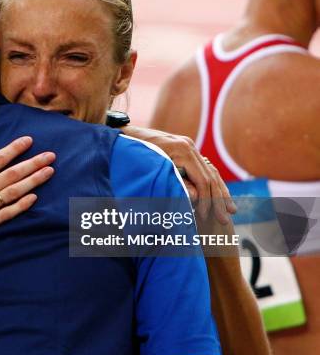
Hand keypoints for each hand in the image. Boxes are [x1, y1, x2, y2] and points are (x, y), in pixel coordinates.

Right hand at [0, 136, 54, 248]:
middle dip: (32, 163)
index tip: (29, 140)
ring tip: (49, 172)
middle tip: (51, 155)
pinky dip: (20, 206)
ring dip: (33, 182)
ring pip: (13, 193)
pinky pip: (6, 215)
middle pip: (11, 174)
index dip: (15, 149)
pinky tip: (34, 198)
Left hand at [120, 126, 236, 223]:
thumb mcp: (153, 170)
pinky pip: (203, 168)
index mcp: (182, 150)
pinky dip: (212, 183)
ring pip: (210, 172)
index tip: (204, 217)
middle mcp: (188, 146)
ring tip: (230, 212)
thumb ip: (174, 183)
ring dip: (220, 193)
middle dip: (218, 200)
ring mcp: (188, 146)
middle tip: (225, 221)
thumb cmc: (133, 154)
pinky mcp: (185, 149)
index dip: (205, 201)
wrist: (125, 134)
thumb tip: (195, 197)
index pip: (202, 180)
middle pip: (210, 177)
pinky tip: (219, 196)